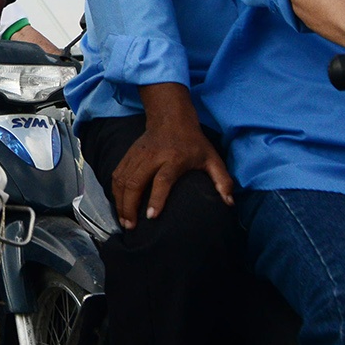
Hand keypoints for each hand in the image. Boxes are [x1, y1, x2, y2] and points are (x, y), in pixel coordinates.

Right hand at [112, 94, 235, 229]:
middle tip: (131, 226)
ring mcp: (137, 155)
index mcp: (174, 158)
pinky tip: (118, 205)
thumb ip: (222, 180)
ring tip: (124, 221)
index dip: (156, 199)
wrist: (171, 117)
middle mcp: (153, 157)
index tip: (151, 217)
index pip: (162, 180)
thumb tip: (230, 203)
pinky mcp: (128, 154)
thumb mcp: (212, 158)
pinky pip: (116, 174)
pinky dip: (115, 192)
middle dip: (130, 206)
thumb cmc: (194, 142)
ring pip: (122, 179)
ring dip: (120, 202)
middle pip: (135, 182)